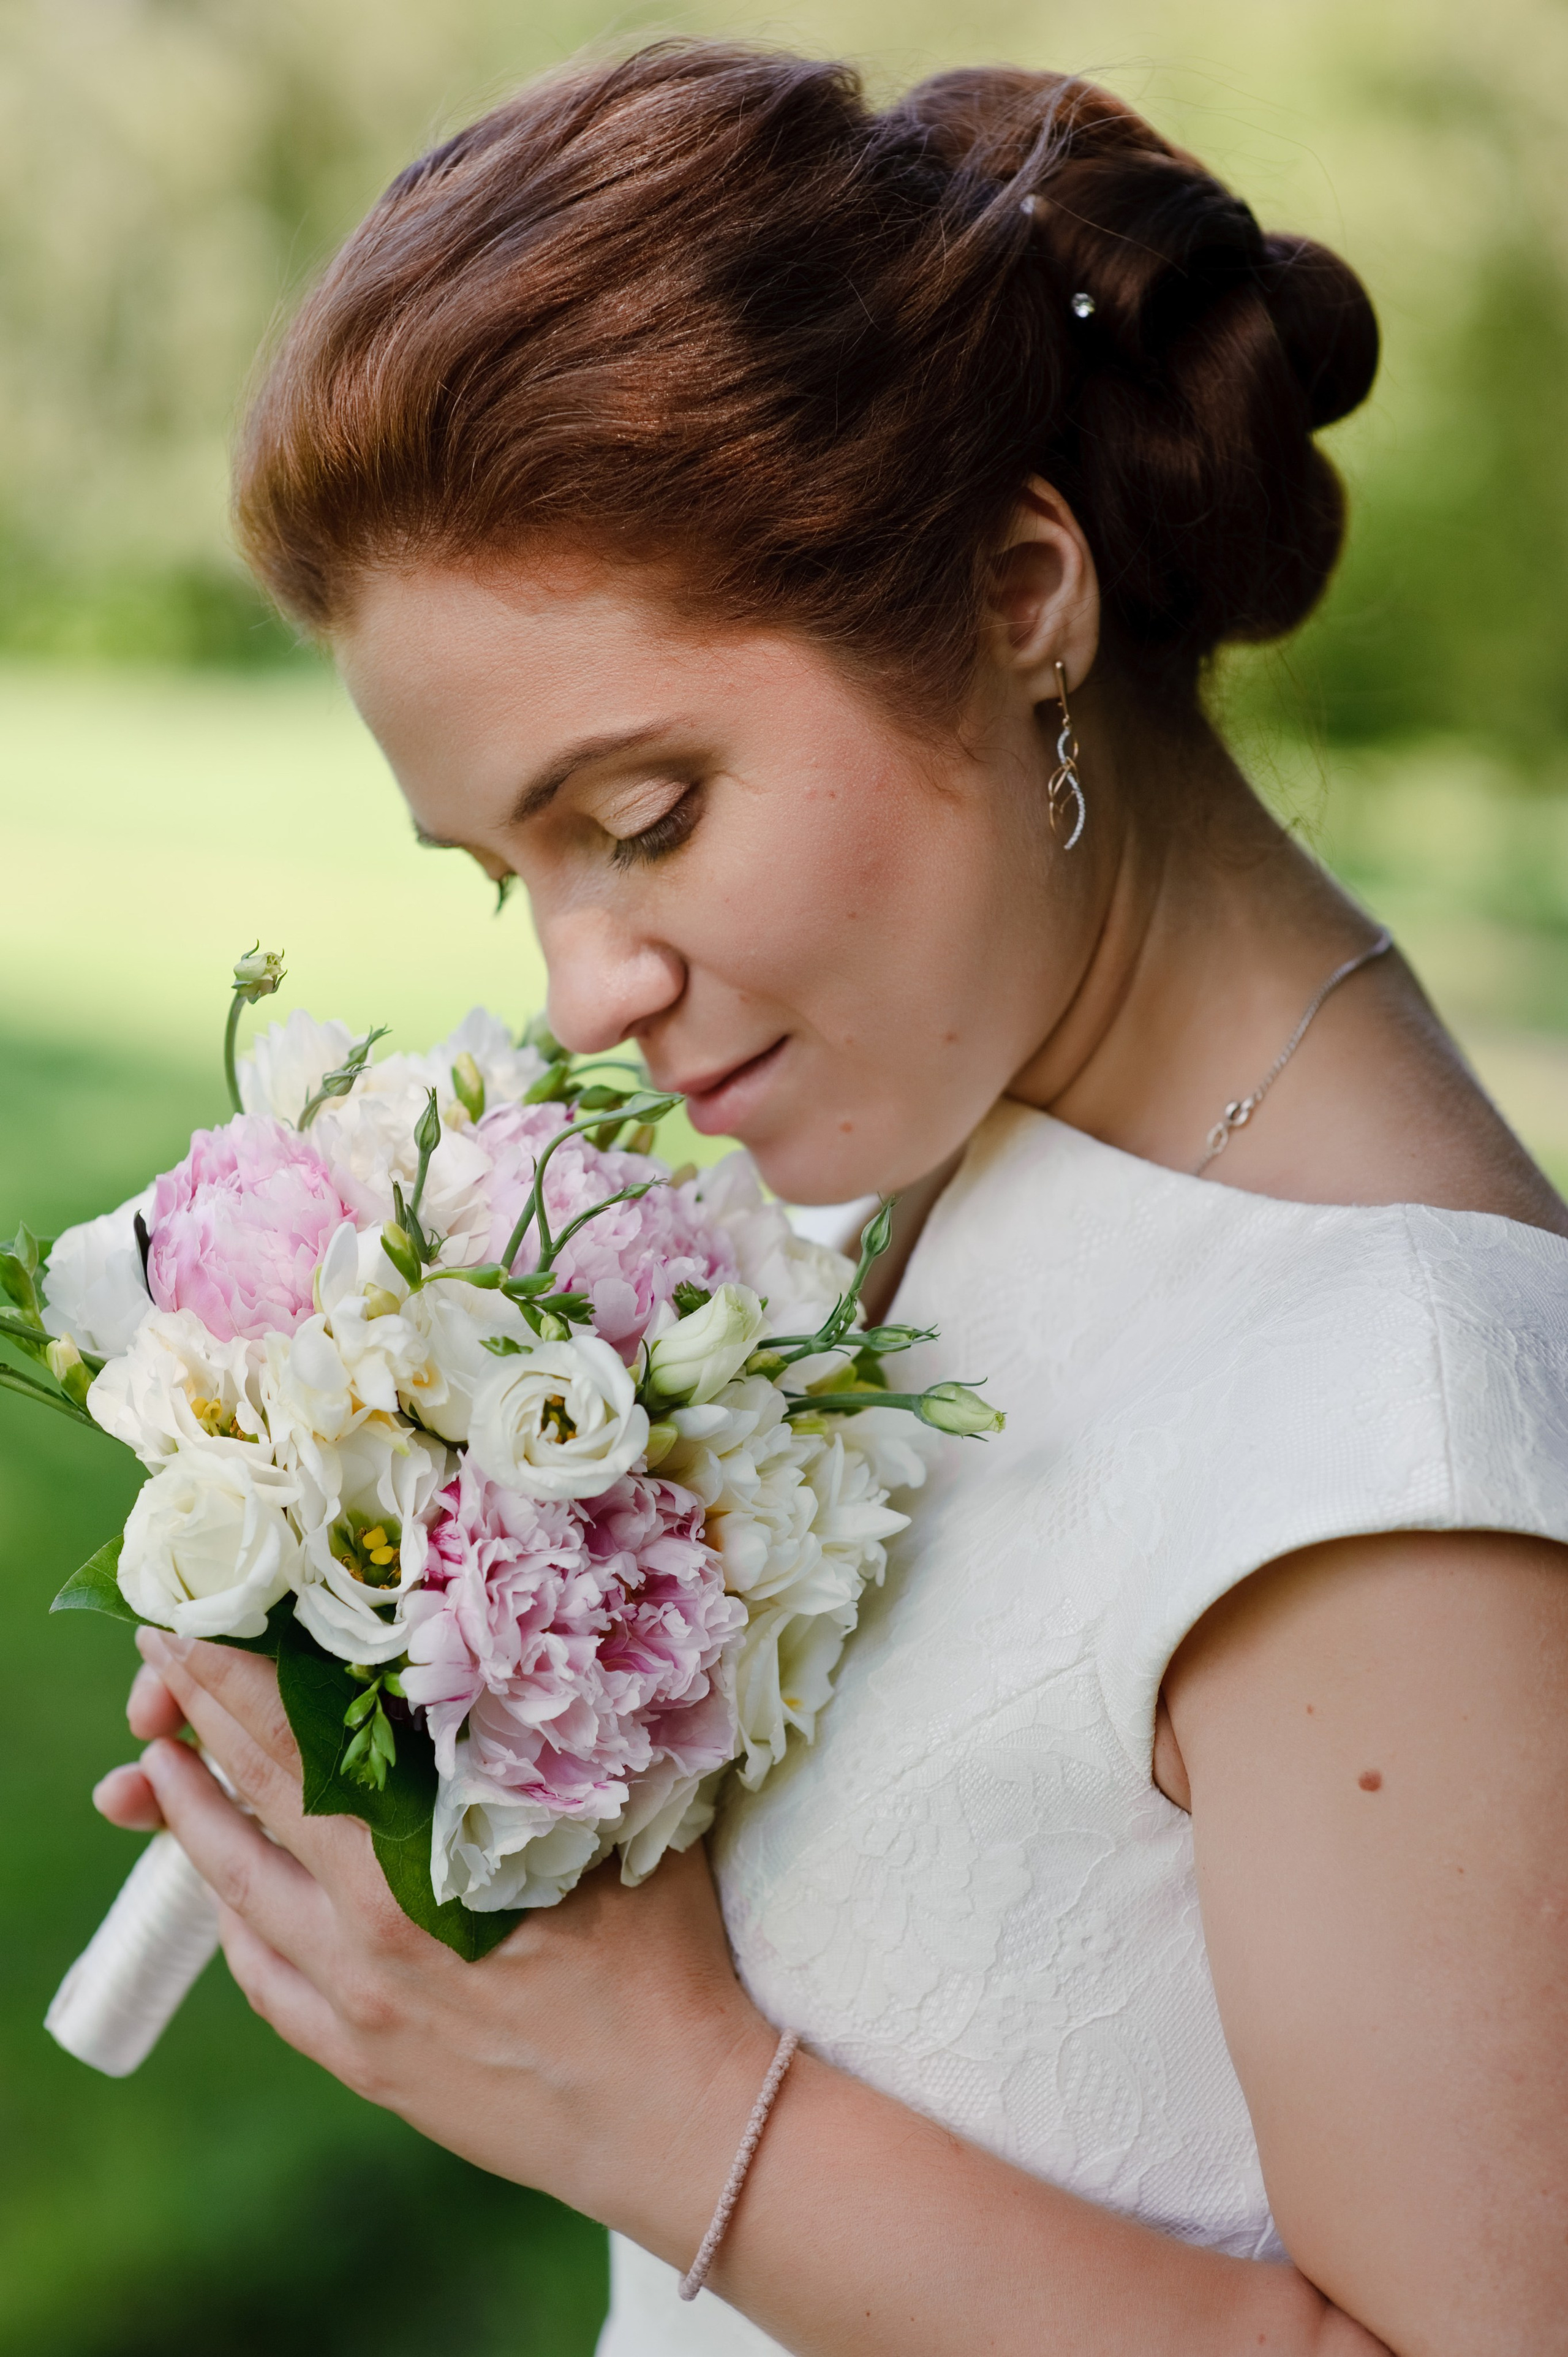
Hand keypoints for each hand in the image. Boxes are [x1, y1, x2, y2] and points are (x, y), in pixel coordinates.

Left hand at [93, 1629, 775, 2257]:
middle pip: (254, 1807)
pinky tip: (225, 1891)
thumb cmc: (663, 1959)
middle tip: (155, 1666)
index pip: (300, 1748)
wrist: (673, 2117)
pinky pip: (265, 1981)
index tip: (186, 1632)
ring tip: (154, 1768)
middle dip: (196, 1727)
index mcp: (425, 1863)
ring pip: (239, 1896)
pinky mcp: (363, 2060)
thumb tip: (529, 1652)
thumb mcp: (614, 1824)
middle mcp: (372, 1929)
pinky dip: (235, 1921)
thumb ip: (554, 1745)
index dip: (234, 1685)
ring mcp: (358, 2003)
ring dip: (190, 1823)